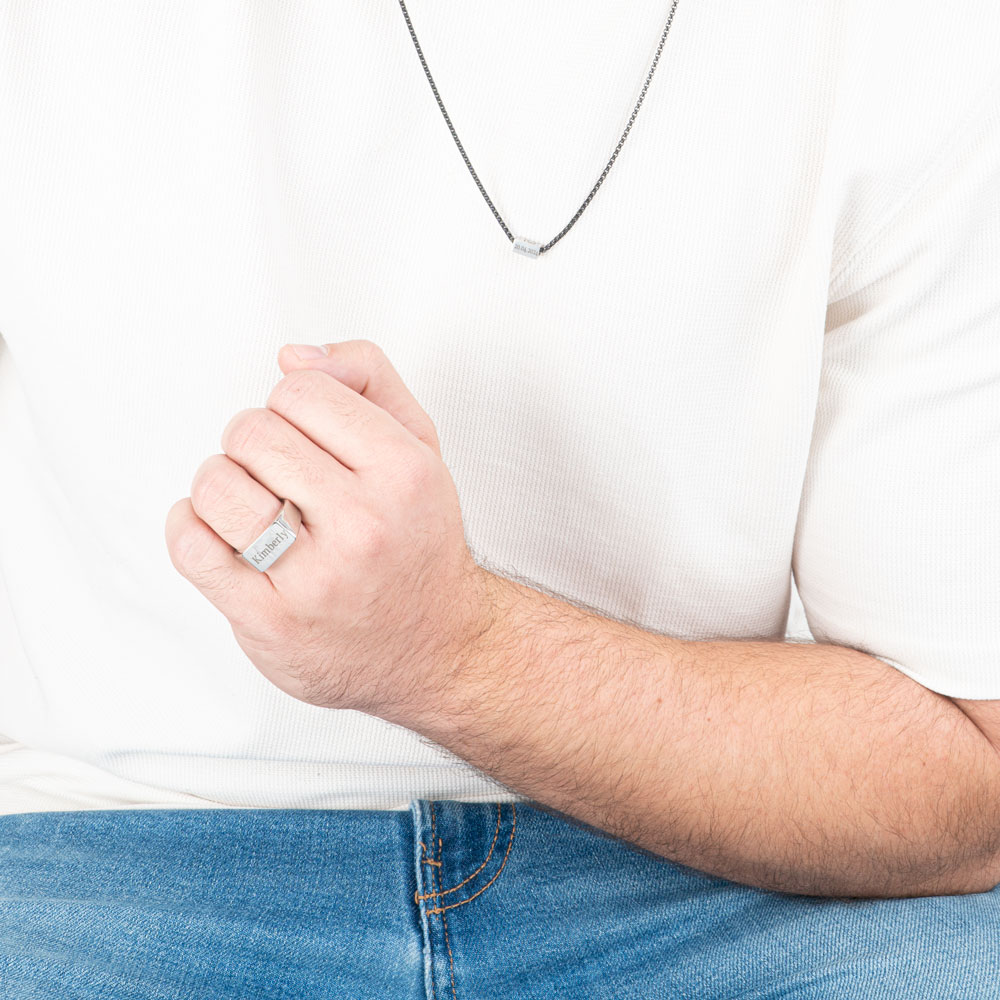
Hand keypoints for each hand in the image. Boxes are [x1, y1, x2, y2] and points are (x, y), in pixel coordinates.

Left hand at [164, 339, 495, 721]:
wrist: (437, 647)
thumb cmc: (418, 544)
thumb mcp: (421, 446)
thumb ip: (369, 378)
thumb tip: (293, 356)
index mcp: (404, 472)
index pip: (300, 390)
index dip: (291, 406)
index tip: (304, 434)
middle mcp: (365, 524)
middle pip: (252, 432)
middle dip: (254, 444)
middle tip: (278, 474)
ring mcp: (315, 578)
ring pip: (217, 484)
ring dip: (222, 486)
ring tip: (251, 504)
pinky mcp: (270, 622)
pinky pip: (192, 546)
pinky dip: (191, 526)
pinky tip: (223, 534)